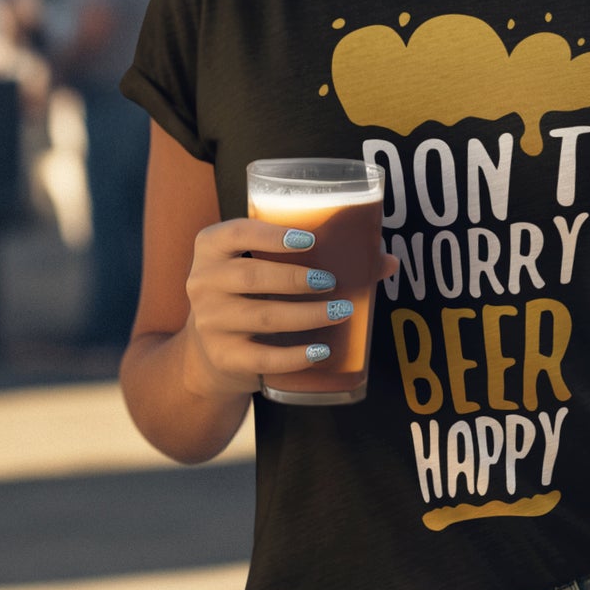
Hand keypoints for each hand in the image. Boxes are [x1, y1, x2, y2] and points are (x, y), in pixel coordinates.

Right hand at [181, 218, 395, 398]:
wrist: (210, 350)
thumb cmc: (252, 292)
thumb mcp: (265, 267)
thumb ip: (318, 255)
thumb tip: (387, 261)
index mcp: (212, 247)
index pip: (236, 232)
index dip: (271, 234)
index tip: (309, 239)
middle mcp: (202, 282)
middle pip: (251, 275)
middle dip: (296, 278)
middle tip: (332, 281)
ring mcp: (210, 322)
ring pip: (263, 316)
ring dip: (306, 314)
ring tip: (340, 310)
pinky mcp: (223, 357)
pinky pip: (262, 357)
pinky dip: (295, 356)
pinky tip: (321, 351)